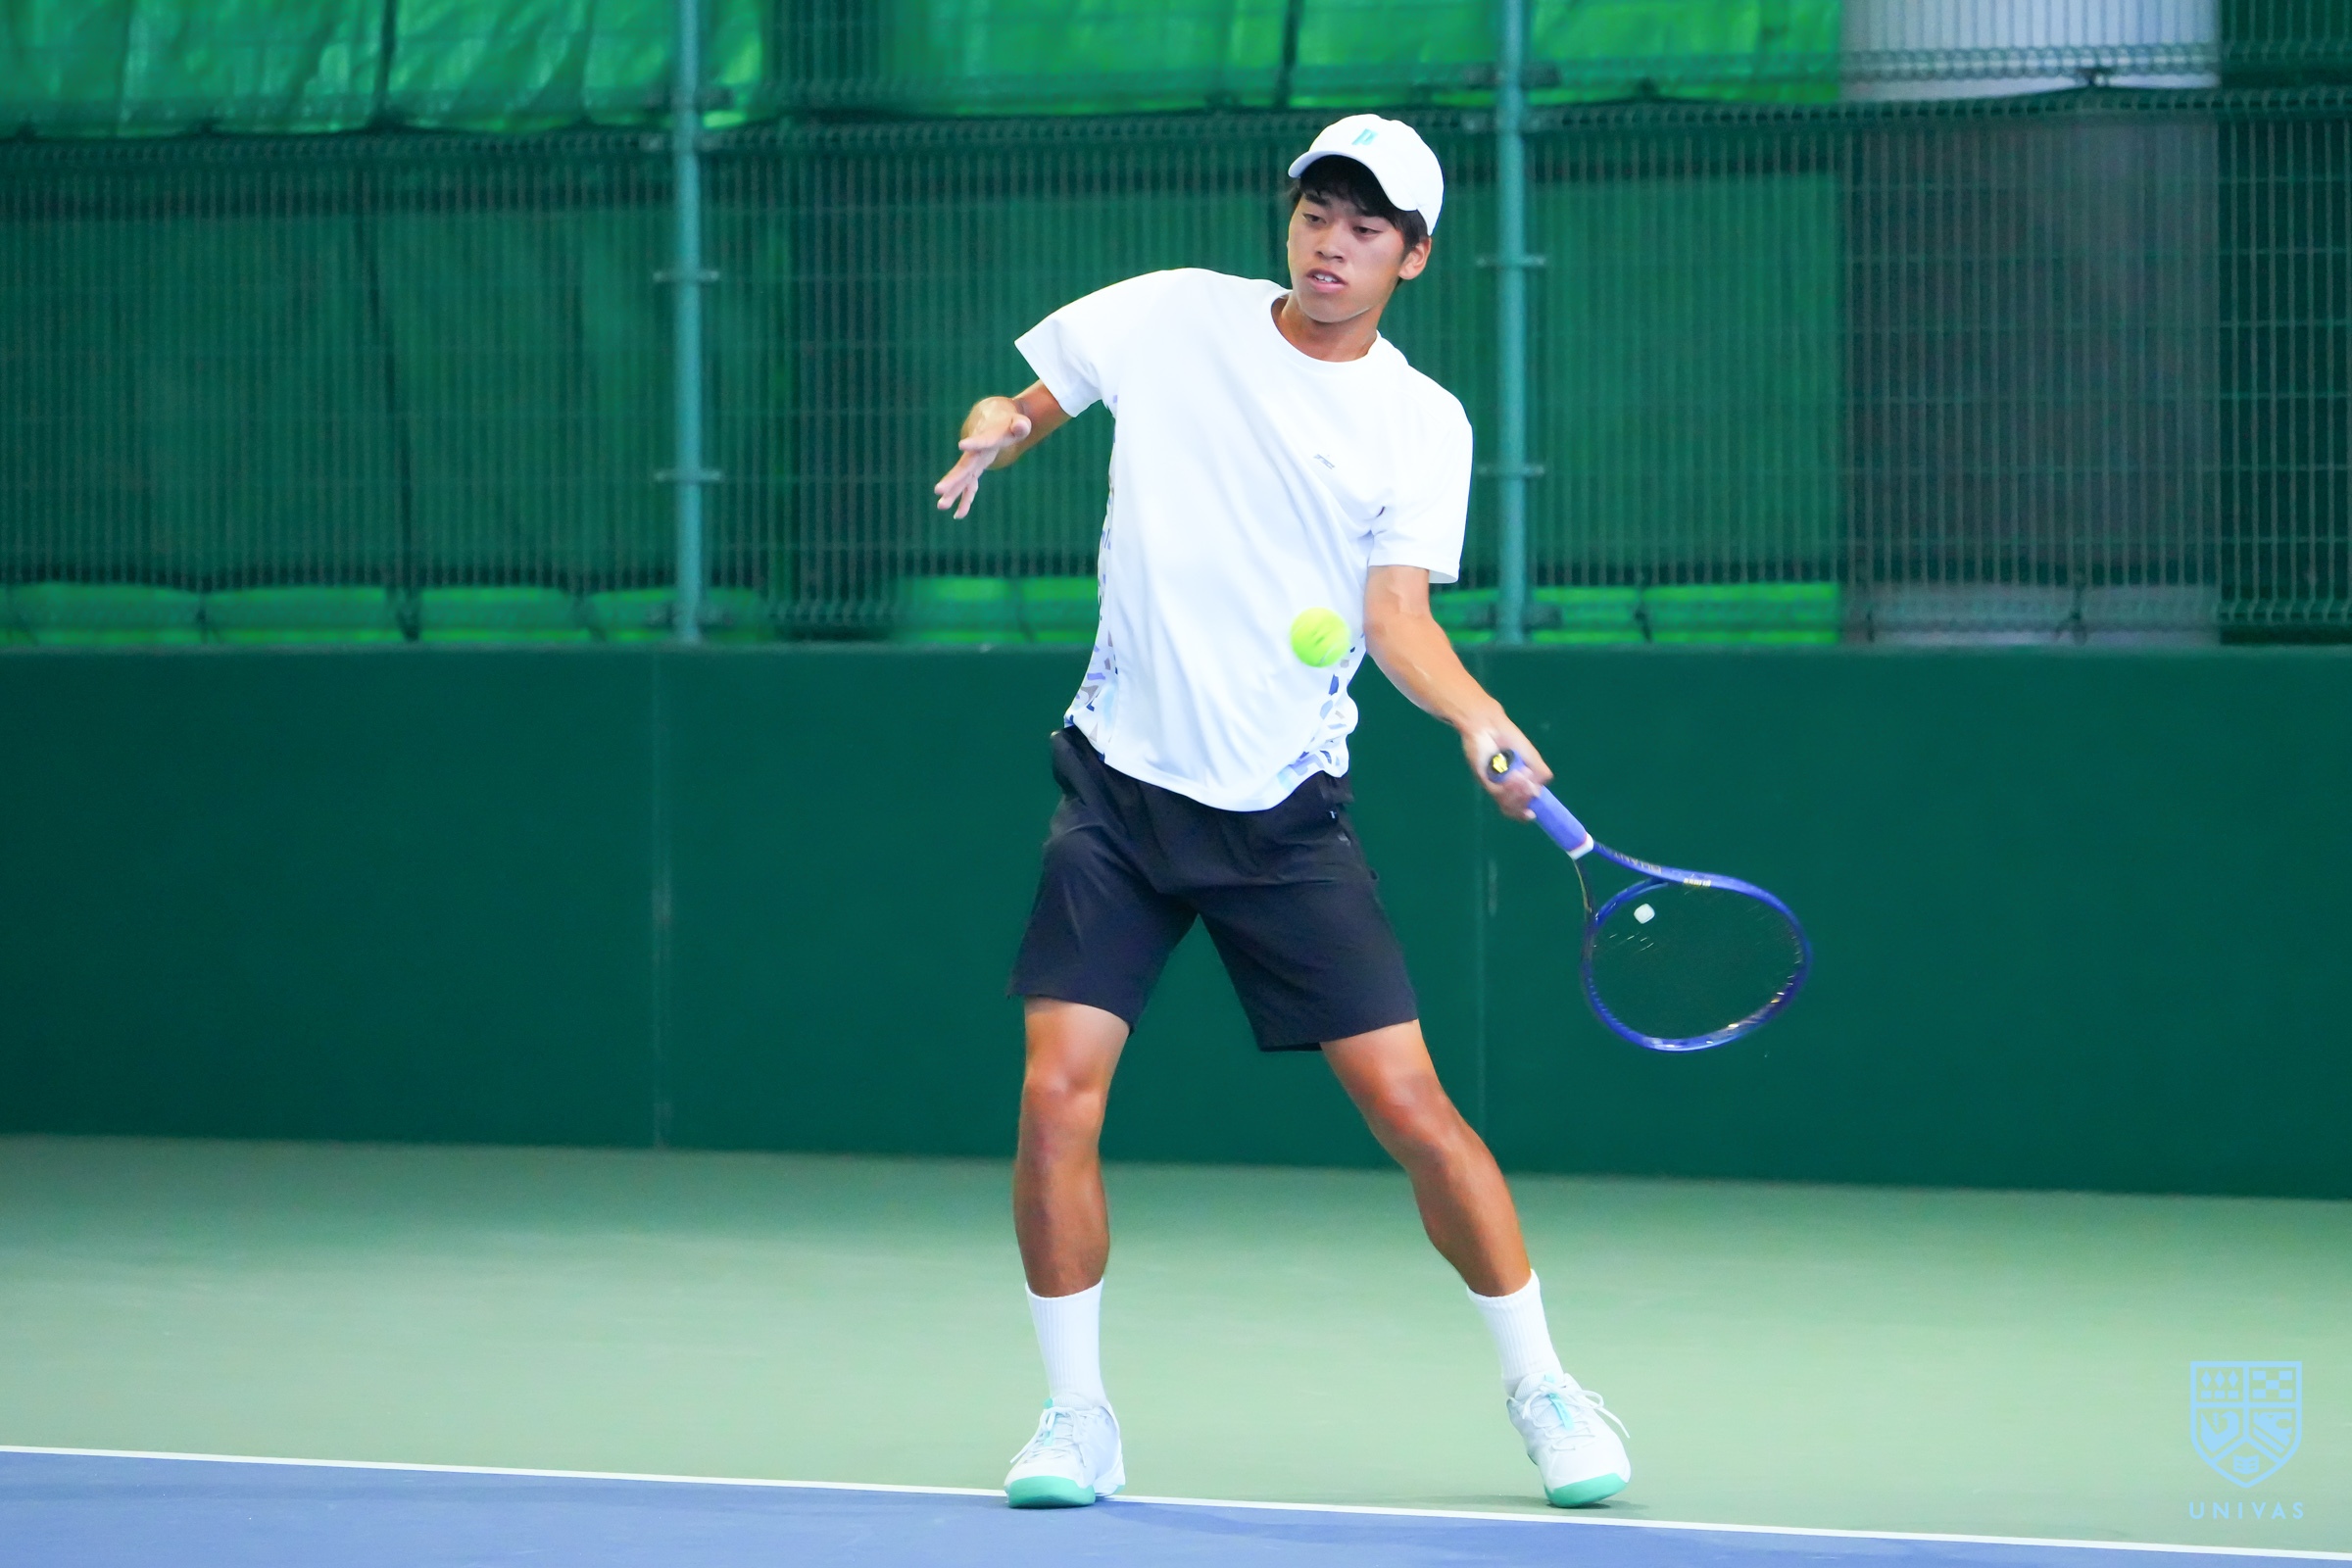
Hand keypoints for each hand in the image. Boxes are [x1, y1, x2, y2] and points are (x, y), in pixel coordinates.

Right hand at [933, 399, 1032, 519]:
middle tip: (938, 490)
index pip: (981, 441)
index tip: (961, 445)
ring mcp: (973, 462)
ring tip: (941, 506)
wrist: (991, 419)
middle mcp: (976, 452)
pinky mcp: (975, 470)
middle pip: (963, 467)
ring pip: (962, 479)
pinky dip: (965, 500)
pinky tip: (959, 515)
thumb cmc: (1008, 423)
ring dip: (952, 492)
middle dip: (952, 479)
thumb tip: (1022, 426)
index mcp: (988, 437)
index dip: (974, 443)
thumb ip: (1021, 425)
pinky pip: (969, 487)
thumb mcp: (1018, 422)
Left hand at [1459, 714, 1550, 820]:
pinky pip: (1497, 792)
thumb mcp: (1531, 757)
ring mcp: (1495, 785)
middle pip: (1516, 809)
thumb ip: (1540, 773)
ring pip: (1507, 804)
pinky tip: (1512, 774)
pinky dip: (1508, 786)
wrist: (1490, 727)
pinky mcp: (1484, 780)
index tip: (1531, 814)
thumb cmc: (1510, 739)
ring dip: (1517, 793)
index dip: (1525, 814)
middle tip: (1526, 781)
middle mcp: (1506, 789)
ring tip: (1519, 774)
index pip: (1522, 807)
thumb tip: (1538, 792)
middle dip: (1524, 799)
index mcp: (1519, 785)